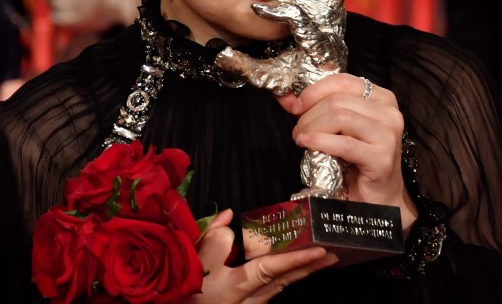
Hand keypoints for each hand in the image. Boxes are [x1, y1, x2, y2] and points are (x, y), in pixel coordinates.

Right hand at [189, 209, 337, 302]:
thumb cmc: (183, 293)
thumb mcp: (192, 263)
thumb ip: (212, 240)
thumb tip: (230, 219)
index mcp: (239, 285)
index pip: (275, 268)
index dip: (298, 258)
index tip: (320, 250)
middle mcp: (249, 299)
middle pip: (284, 281)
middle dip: (308, 268)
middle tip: (332, 256)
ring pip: (276, 287)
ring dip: (297, 274)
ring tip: (314, 261)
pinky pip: (265, 291)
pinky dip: (278, 278)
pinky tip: (278, 270)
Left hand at [277, 73, 417, 228]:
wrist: (378, 196)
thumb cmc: (356, 159)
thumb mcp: (336, 127)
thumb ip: (313, 108)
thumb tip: (284, 96)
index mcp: (380, 98)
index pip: (342, 81)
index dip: (313, 91)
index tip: (296, 106)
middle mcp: (389, 113)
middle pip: (337, 100)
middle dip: (309, 114)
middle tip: (298, 130)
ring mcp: (388, 135)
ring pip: (340, 117)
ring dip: (312, 128)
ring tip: (302, 139)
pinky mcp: (382, 158)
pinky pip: (343, 143)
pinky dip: (319, 142)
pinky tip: (306, 144)